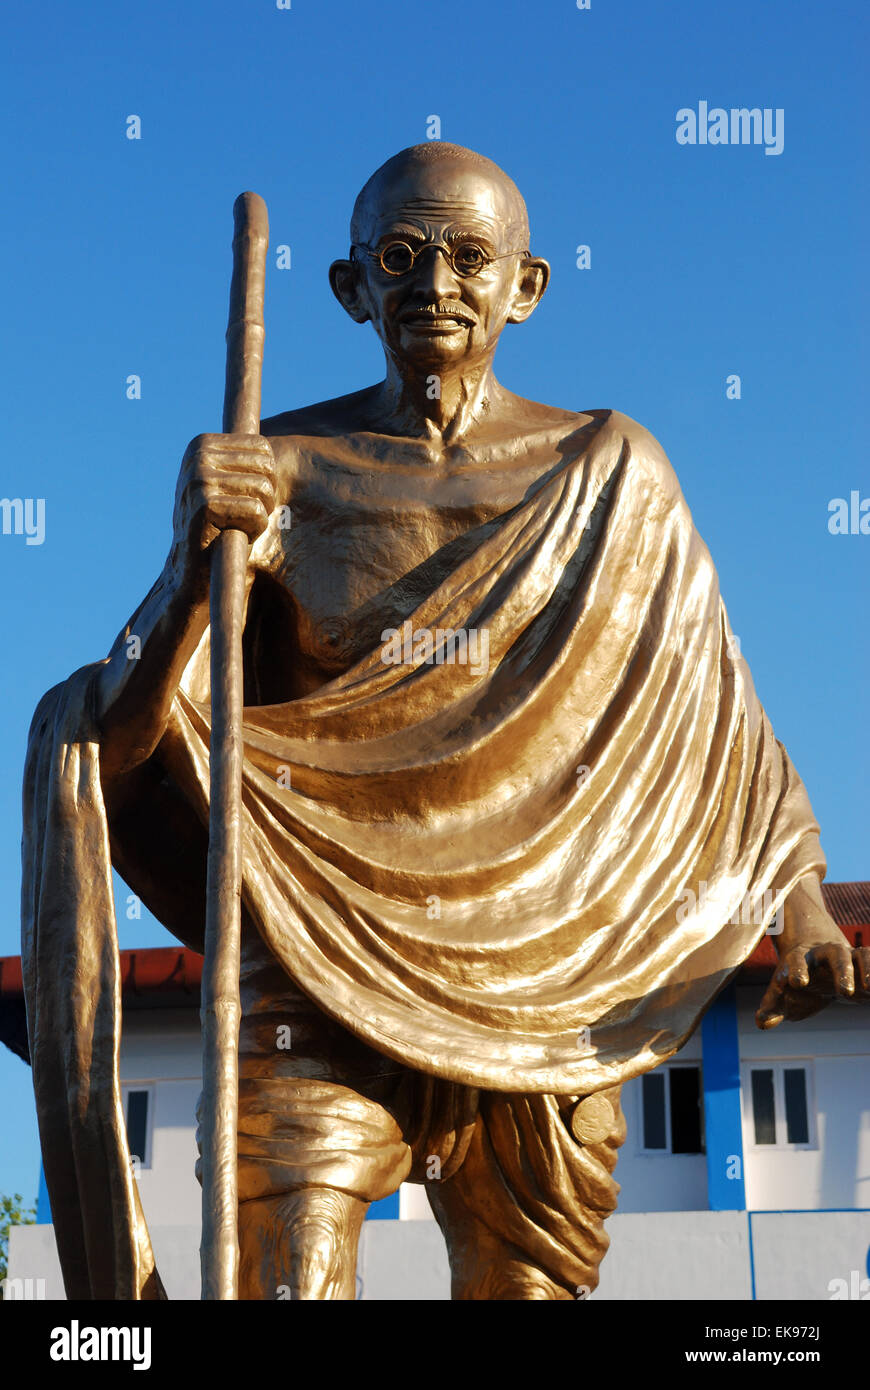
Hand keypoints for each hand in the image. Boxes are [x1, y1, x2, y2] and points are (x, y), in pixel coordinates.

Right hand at [171, 433, 275, 581]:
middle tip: (242, 514)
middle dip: (265, 496)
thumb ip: (245, 461)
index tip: (242, 496)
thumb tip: (269, 449)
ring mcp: (198, 478)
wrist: (190, 567)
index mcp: (202, 444)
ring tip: (236, 524)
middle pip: (267, 466)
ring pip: (264, 489)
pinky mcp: (204, 504)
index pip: (263, 448)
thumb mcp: (227, 483)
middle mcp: (197, 455)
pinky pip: (256, 511)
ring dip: (260, 515)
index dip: (265, 477)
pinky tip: (232, 535)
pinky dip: (254, 529)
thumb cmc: (218, 524)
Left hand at [756, 941, 869, 1028]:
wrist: (816, 959)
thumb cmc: (796, 982)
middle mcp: (825, 955)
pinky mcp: (863, 962)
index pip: (796, 961)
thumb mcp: (782, 995)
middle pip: (835, 955)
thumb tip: (762, 1023)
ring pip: (859, 956)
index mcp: (799, 959)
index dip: (796, 970)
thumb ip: (772, 1008)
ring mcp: (847, 957)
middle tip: (844, 992)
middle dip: (840, 971)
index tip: (796, 982)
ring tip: (869, 989)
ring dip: (866, 969)